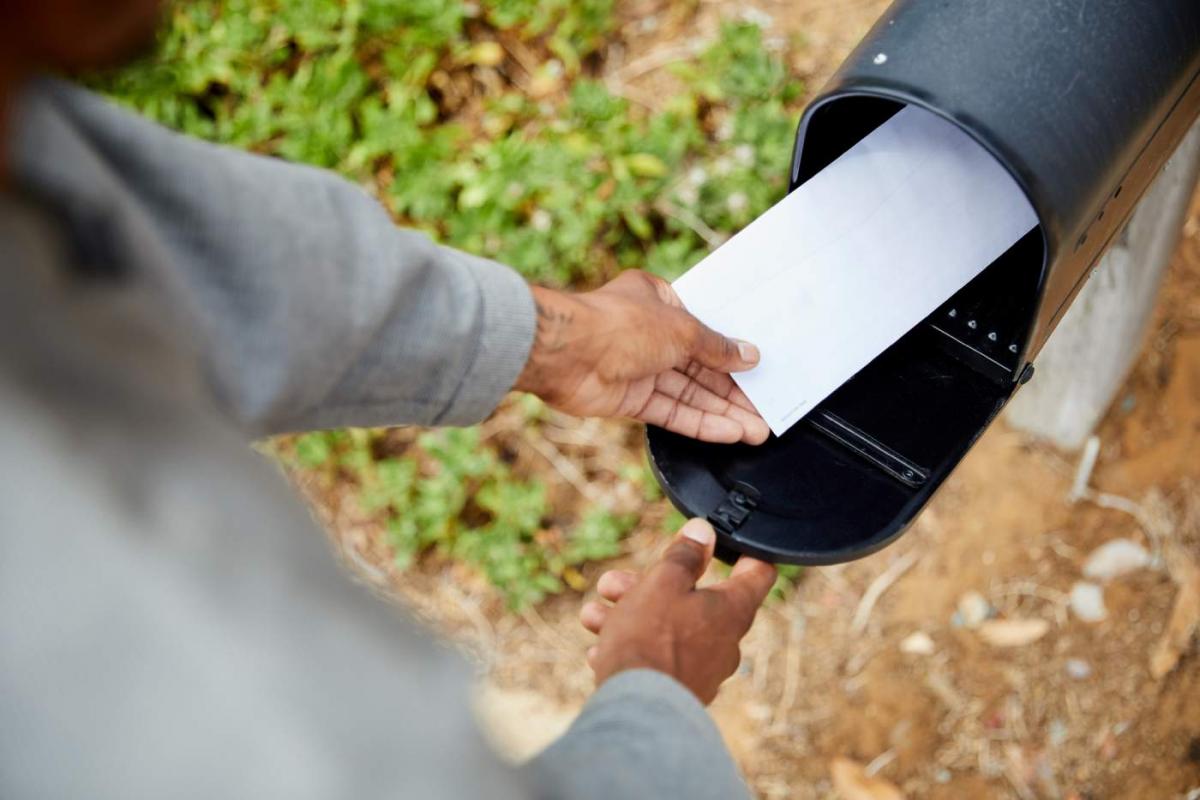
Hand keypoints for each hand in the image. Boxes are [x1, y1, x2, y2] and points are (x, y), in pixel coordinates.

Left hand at [514, 271, 769, 444]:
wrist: (564, 353)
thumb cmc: (618, 324)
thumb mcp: (682, 329)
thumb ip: (717, 348)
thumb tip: (749, 356)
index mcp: (659, 302)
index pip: (705, 329)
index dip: (733, 352)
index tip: (760, 370)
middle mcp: (649, 334)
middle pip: (700, 367)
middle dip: (733, 391)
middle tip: (765, 411)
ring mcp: (638, 368)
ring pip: (689, 394)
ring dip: (722, 412)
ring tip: (757, 430)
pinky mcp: (628, 400)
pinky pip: (671, 413)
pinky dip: (699, 423)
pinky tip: (728, 433)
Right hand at [579, 518, 776, 704]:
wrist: (636, 709)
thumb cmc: (650, 638)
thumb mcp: (662, 583)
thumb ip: (684, 555)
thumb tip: (704, 531)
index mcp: (732, 609)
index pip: (758, 573)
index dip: (746, 552)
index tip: (726, 542)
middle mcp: (726, 641)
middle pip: (694, 599)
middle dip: (649, 586)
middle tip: (613, 583)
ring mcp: (705, 669)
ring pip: (668, 628)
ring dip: (630, 615)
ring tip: (593, 615)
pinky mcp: (682, 690)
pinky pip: (659, 659)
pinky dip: (632, 648)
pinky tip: (599, 649)